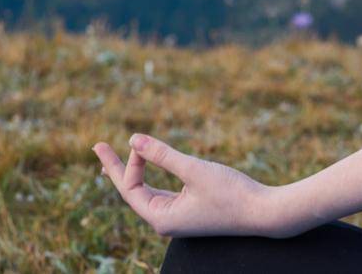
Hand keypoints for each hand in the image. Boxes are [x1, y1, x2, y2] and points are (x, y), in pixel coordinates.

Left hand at [90, 133, 295, 238]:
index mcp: (162, 219)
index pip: (131, 189)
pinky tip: (146, 168)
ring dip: (132, 171)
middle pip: (132, 192)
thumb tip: (132, 139)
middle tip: (97, 146)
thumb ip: (162, 155)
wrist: (265, 212)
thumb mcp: (193, 170)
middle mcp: (166, 222)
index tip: (141, 141)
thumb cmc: (231, 193)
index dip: (130, 163)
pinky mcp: (191, 210)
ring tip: (114, 157)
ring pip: (146, 192)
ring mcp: (178, 217)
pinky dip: (152, 176)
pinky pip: (162, 192)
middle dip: (115, 168)